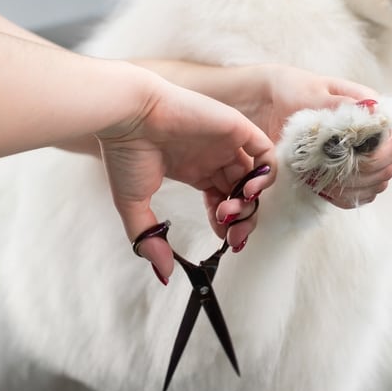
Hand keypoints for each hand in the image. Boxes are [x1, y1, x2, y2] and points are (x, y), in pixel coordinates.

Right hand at [96, 76, 274, 279]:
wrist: (128, 117)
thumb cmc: (125, 153)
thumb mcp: (134, 205)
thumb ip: (150, 239)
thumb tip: (164, 274)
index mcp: (195, 170)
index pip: (225, 201)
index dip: (228, 225)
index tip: (224, 242)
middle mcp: (214, 157)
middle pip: (244, 194)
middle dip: (243, 221)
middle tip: (233, 237)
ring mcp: (227, 143)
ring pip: (257, 177)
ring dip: (251, 202)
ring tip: (230, 212)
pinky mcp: (236, 128)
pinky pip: (266, 153)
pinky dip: (266, 175)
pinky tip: (248, 191)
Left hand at [238, 65, 391, 206]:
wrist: (269, 104)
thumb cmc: (292, 92)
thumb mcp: (312, 93)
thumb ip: (339, 105)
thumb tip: (368, 113)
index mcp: (371, 112)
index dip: (380, 156)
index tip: (354, 158)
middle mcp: (372, 136)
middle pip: (387, 168)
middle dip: (362, 175)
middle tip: (330, 172)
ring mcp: (361, 157)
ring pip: (376, 184)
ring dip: (352, 187)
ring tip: (322, 179)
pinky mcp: (346, 174)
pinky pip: (358, 196)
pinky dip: (344, 197)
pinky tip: (324, 189)